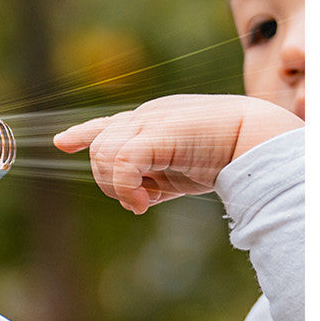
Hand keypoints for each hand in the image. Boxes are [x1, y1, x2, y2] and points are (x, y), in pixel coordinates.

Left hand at [53, 94, 302, 213]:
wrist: (256, 140)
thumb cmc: (223, 156)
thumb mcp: (177, 171)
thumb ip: (151, 182)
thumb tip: (132, 203)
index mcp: (150, 121)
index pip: (107, 125)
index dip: (83, 134)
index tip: (63, 142)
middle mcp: (145, 116)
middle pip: (98, 148)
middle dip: (106, 182)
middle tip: (137, 201)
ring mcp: (150, 121)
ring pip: (103, 154)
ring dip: (115, 187)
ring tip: (141, 202)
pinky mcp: (158, 133)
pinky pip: (121, 161)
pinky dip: (124, 187)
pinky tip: (140, 204)